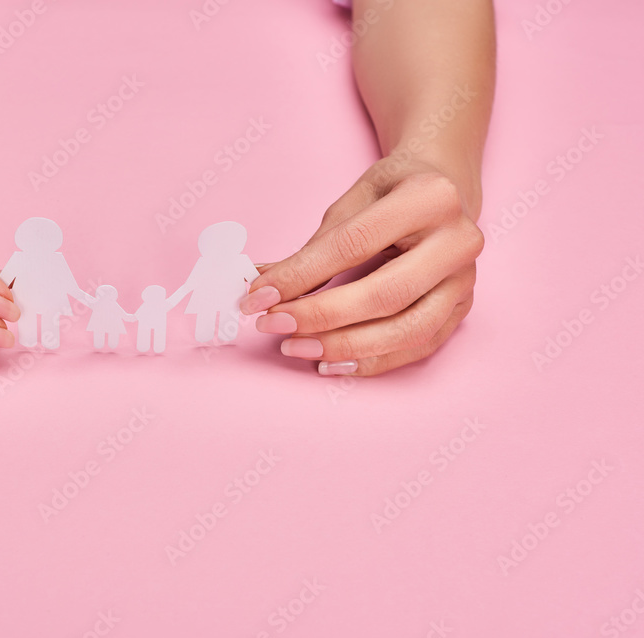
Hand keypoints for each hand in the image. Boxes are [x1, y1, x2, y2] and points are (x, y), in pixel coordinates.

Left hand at [241, 158, 484, 375]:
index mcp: (429, 197)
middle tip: (272, 324)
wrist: (446, 189)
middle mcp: (458, 240)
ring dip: (344, 346)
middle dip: (320, 316)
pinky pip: (418, 347)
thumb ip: (312, 247)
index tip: (258, 295)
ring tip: (295, 347)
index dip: (301, 275)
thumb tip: (260, 286)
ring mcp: (466, 280)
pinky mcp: (463, 309)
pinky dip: (371, 361)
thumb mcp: (353, 201)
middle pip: (384, 294)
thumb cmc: (393, 192)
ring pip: (406, 330)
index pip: (354, 245)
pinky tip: (329, 363)